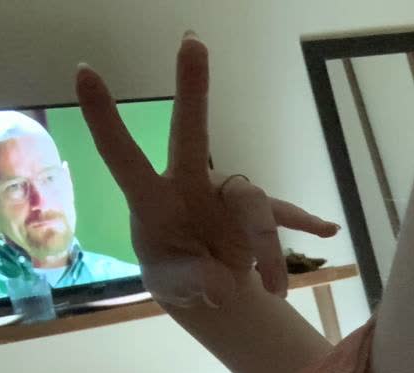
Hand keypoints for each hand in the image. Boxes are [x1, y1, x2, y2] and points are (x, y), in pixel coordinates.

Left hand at [74, 32, 338, 308]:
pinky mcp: (255, 215)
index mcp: (154, 200)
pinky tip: (328, 231)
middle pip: (192, 134)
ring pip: (254, 205)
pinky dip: (305, 222)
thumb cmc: (177, 273)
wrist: (209, 288)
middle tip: (192, 42)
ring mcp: (226, 196)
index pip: (125, 157)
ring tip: (274, 289)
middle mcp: (191, 184)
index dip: (106, 118)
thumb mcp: (173, 286)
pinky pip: (285, 213)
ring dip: (268, 249)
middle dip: (192, 90)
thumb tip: (220, 284)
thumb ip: (191, 282)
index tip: (85, 71)